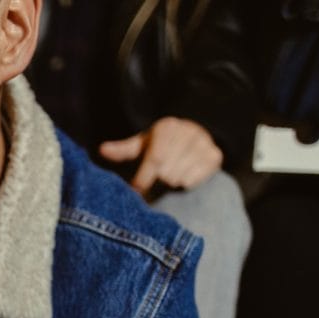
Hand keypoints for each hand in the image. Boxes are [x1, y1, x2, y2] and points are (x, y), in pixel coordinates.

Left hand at [98, 117, 222, 195]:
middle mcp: (188, 131)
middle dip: (157, 181)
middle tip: (157, 180)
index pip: (155, 159)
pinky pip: (195, 180)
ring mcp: (204, 143)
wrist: (191, 136)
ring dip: (171, 182)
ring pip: (180, 178)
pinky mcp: (215, 156)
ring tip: (170, 175)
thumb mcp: (141, 144)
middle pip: (167, 172)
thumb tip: (102, 149)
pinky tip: (183, 174)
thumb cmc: (159, 143)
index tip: (135, 191)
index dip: (144, 178)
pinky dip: (185, 183)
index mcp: (167, 127)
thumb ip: (123, 149)